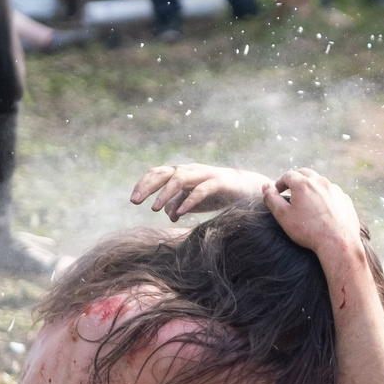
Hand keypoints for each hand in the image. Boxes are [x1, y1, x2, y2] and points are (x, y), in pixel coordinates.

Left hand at [131, 163, 270, 219]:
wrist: (249, 189)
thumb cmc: (219, 194)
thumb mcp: (194, 201)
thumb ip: (179, 204)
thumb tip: (167, 212)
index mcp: (182, 173)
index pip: (158, 173)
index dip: (144, 184)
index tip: (134, 200)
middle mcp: (191, 170)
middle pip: (164, 173)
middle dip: (148, 186)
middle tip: (135, 202)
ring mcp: (205, 175)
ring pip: (180, 178)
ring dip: (165, 193)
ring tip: (154, 208)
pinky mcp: (220, 182)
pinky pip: (201, 190)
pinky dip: (190, 200)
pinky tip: (181, 212)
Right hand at [264, 167, 365, 260]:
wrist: (338, 242)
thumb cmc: (308, 230)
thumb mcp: (283, 216)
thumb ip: (271, 199)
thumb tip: (265, 186)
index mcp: (304, 184)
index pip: (288, 175)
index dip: (280, 182)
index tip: (277, 191)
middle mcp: (321, 182)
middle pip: (305, 174)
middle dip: (295, 180)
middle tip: (290, 190)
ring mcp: (335, 190)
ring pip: (320, 182)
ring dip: (311, 187)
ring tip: (306, 200)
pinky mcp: (345, 199)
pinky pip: (332, 193)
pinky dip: (325, 196)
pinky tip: (322, 209)